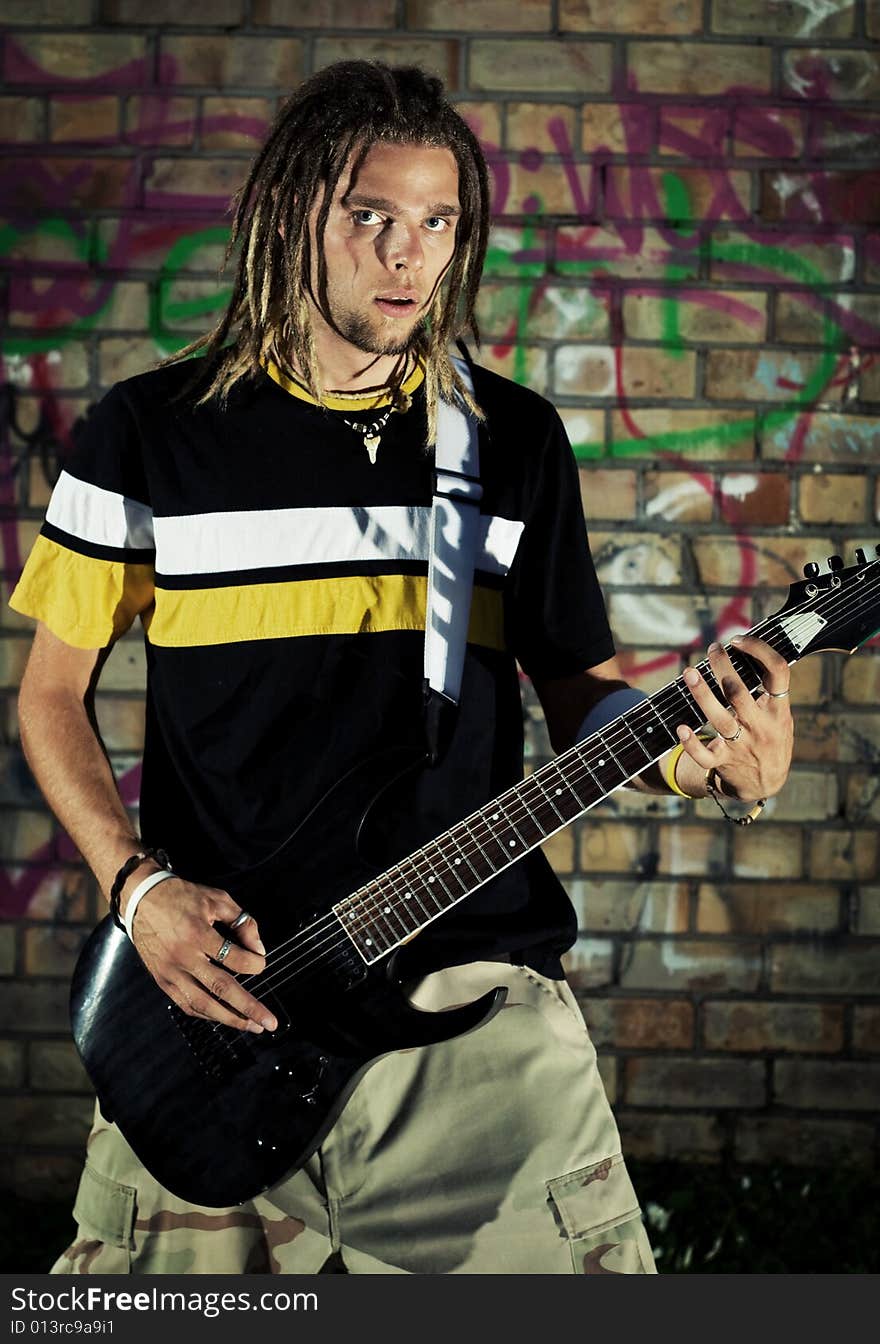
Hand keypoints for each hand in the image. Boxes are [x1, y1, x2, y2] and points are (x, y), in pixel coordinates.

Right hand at [120, 874, 277, 1032]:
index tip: (262, 963)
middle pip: (221, 988)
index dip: (255, 964)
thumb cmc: (182, 897)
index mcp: (198, 934)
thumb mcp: (217, 899)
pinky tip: (223, 1017)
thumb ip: (242, 922)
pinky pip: (186, 1004)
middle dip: (248, 1008)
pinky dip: (207, 1014)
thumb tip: (259, 950)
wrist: (141, 899)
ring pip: (203, 1004)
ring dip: (229, 1019)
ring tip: (251, 1026)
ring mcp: (170, 972)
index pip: (235, 959)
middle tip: (269, 1022)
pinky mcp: (162, 981)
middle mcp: (183, 957)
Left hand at [675, 635, 793, 800]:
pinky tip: (681, 728)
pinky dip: (692, 743)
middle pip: (739, 692)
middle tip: (712, 649)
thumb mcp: (780, 716)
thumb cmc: (770, 739)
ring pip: (720, 718)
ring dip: (702, 694)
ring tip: (689, 672)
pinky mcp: (723, 762)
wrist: (766, 784)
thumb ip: (768, 691)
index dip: (760, 650)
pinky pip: (705, 755)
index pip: (777, 672)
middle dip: (723, 667)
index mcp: (779, 710)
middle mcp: (760, 726)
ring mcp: (741, 745)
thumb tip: (747, 651)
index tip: (739, 639)